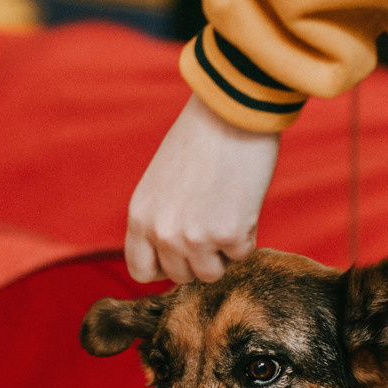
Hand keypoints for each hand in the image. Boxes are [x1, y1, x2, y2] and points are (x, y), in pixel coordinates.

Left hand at [126, 94, 281, 283]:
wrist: (231, 111)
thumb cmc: (201, 139)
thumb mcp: (161, 182)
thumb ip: (161, 218)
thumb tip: (175, 253)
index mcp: (139, 216)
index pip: (140, 271)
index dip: (163, 268)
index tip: (181, 255)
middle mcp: (161, 232)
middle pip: (181, 276)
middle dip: (200, 257)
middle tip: (212, 221)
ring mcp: (193, 237)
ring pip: (212, 273)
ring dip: (224, 250)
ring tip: (227, 211)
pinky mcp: (228, 235)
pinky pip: (242, 254)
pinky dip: (248, 234)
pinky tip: (243, 201)